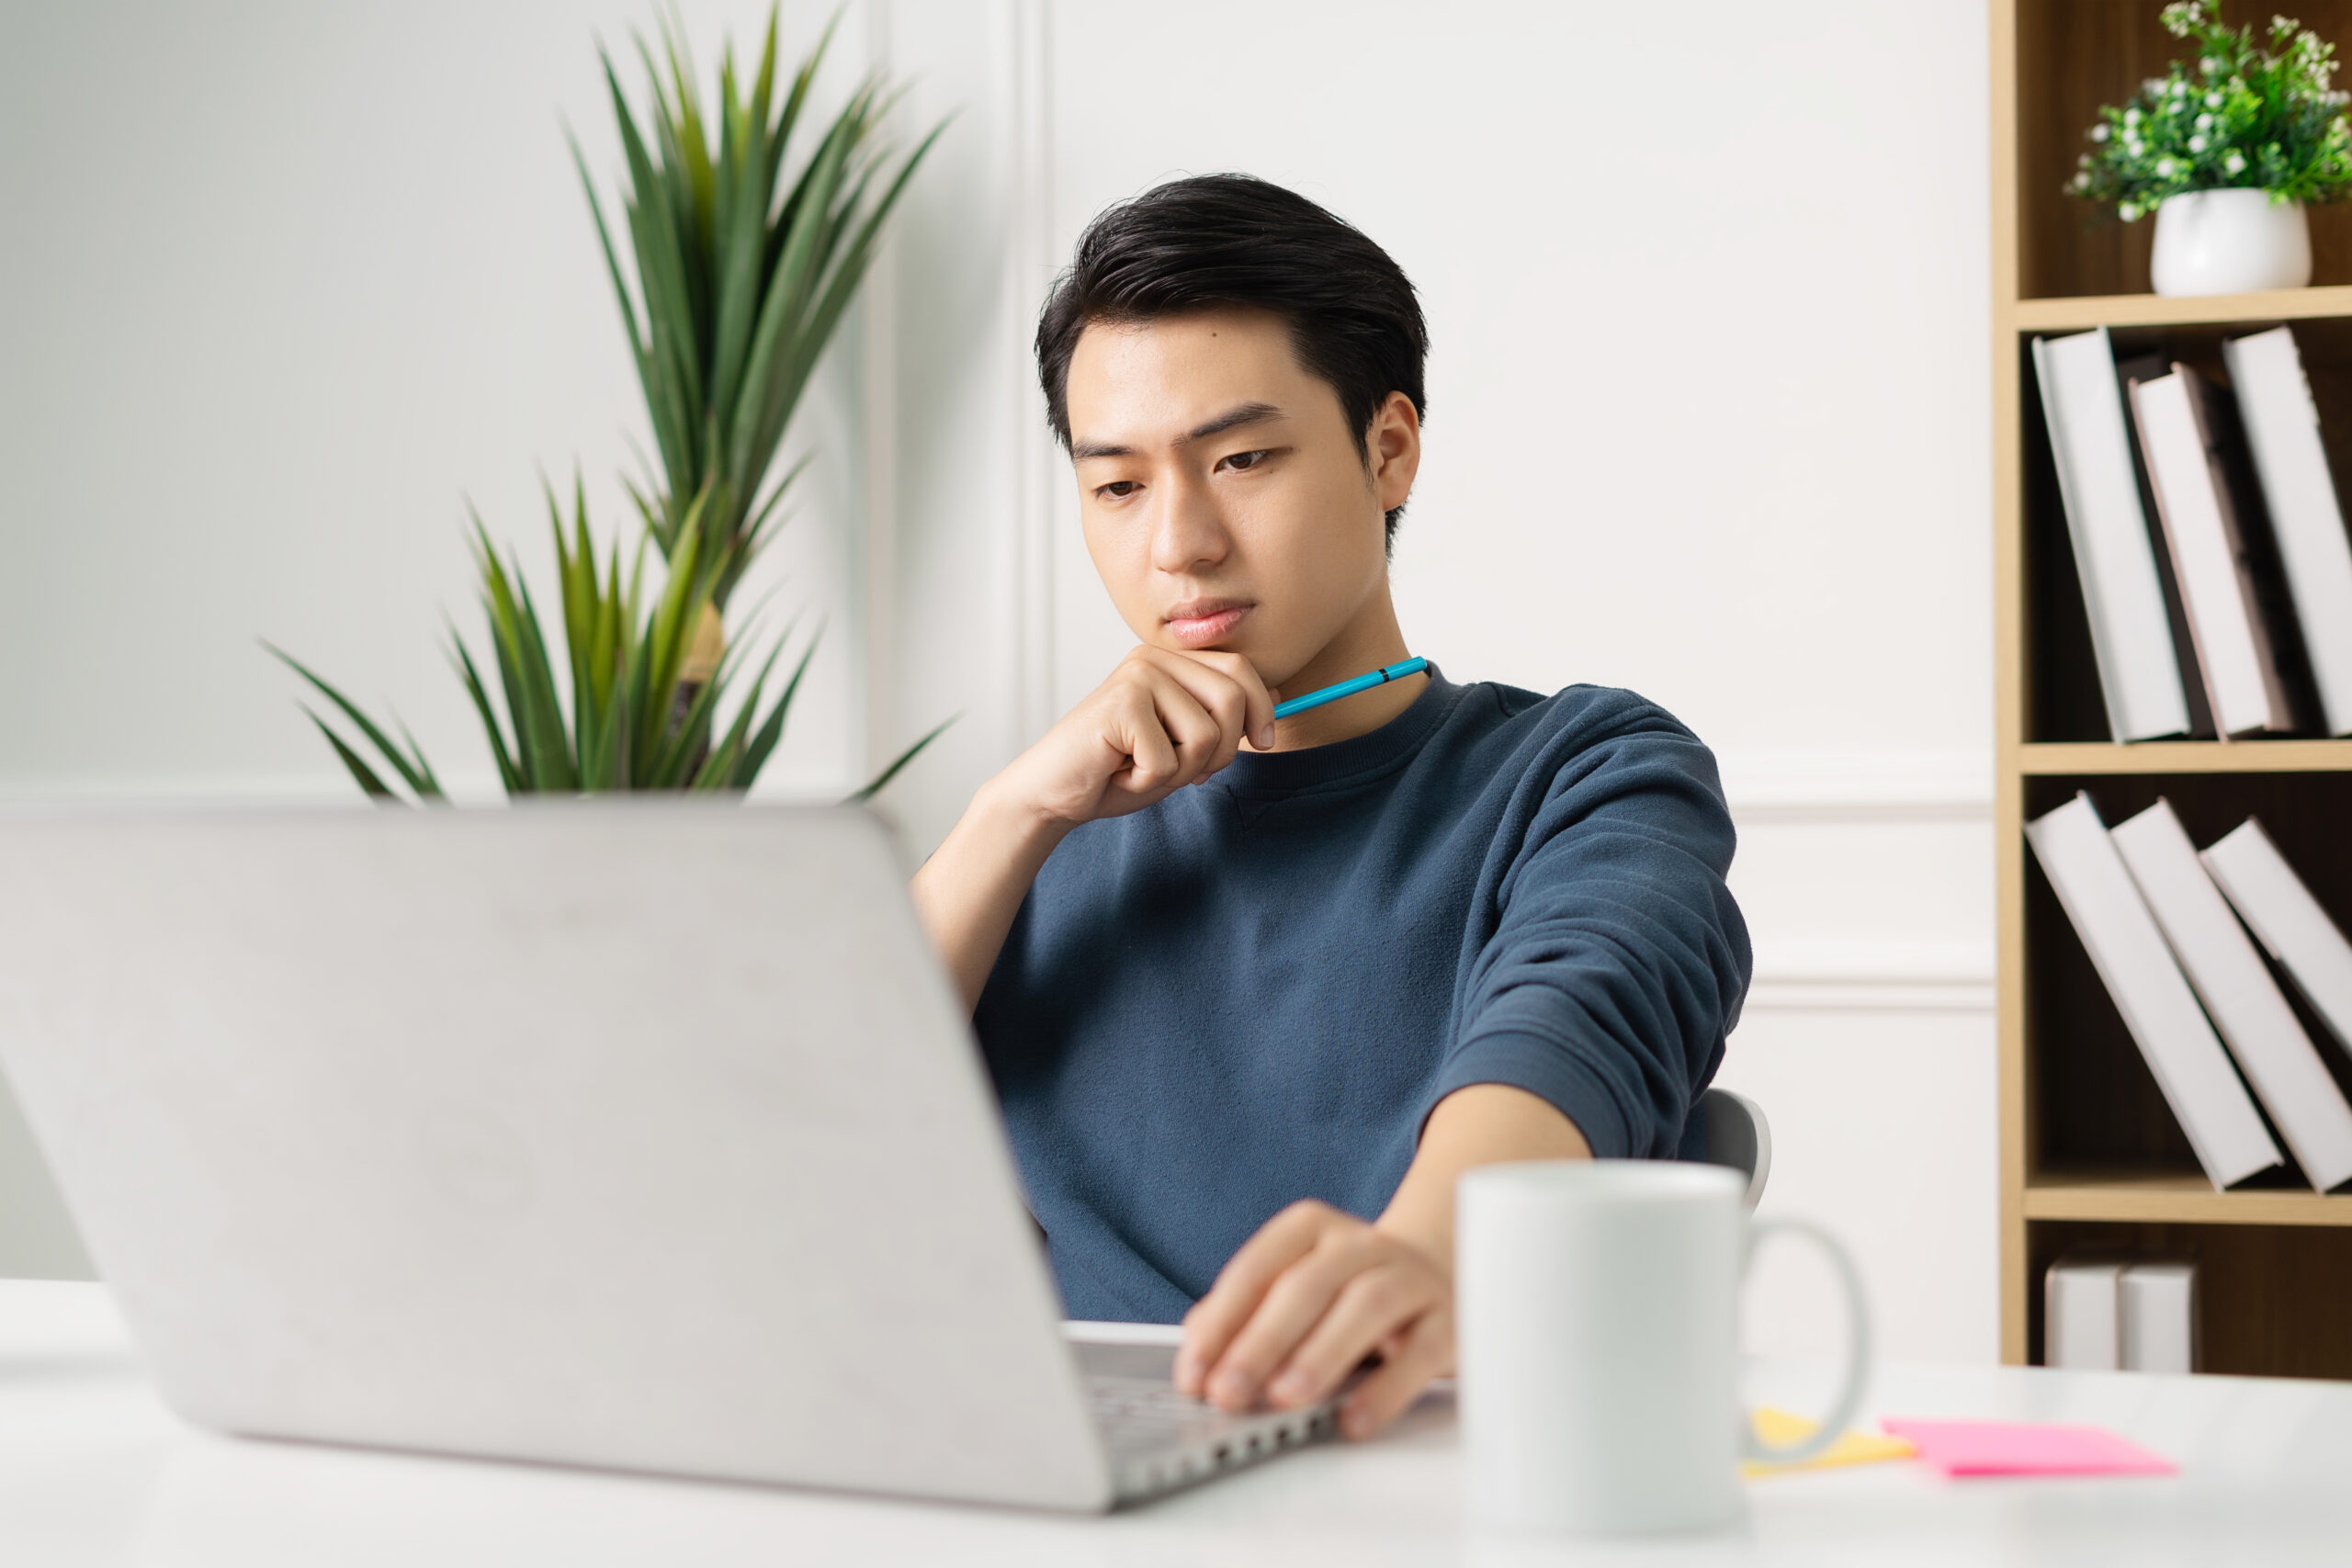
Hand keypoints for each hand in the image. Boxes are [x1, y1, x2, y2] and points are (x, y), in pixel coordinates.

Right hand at [990, 646, 1275, 830]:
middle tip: (1185, 769)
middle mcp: (1153, 659)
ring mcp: (1136, 677)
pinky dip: (1148, 780)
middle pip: (1232, 698)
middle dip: (1223, 750)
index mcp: (1170, 661)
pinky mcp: (1120, 704)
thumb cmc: (1116, 769)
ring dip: (1180, 770)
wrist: (1054, 792)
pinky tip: (1120, 771)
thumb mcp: (1182, 744)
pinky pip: (1168, 759)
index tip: (1262, 742)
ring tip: (1141, 767)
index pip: (1241, 670)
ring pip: (1206, 735)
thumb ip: (1221, 719)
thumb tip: (1276, 698)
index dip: (1261, 710)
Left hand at [1172, 1200, 1452, 1440]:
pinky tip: (1353, 1420)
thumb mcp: (1298, 1286)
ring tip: (1286, 1398)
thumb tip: (1197, 1350)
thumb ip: (1246, 1312)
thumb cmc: (1352, 1289)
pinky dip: (1385, 1389)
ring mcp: (1410, 1278)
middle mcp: (1361, 1245)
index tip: (1194, 1373)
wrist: (1444, 1270)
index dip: (1221, 1322)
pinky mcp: (1449, 1320)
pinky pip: (1419, 1353)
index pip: (1257, 1268)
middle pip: (1306, 1285)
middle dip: (1261, 1342)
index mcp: (1312, 1229)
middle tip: (1229, 1393)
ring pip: (1365, 1305)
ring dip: (1320, 1353)